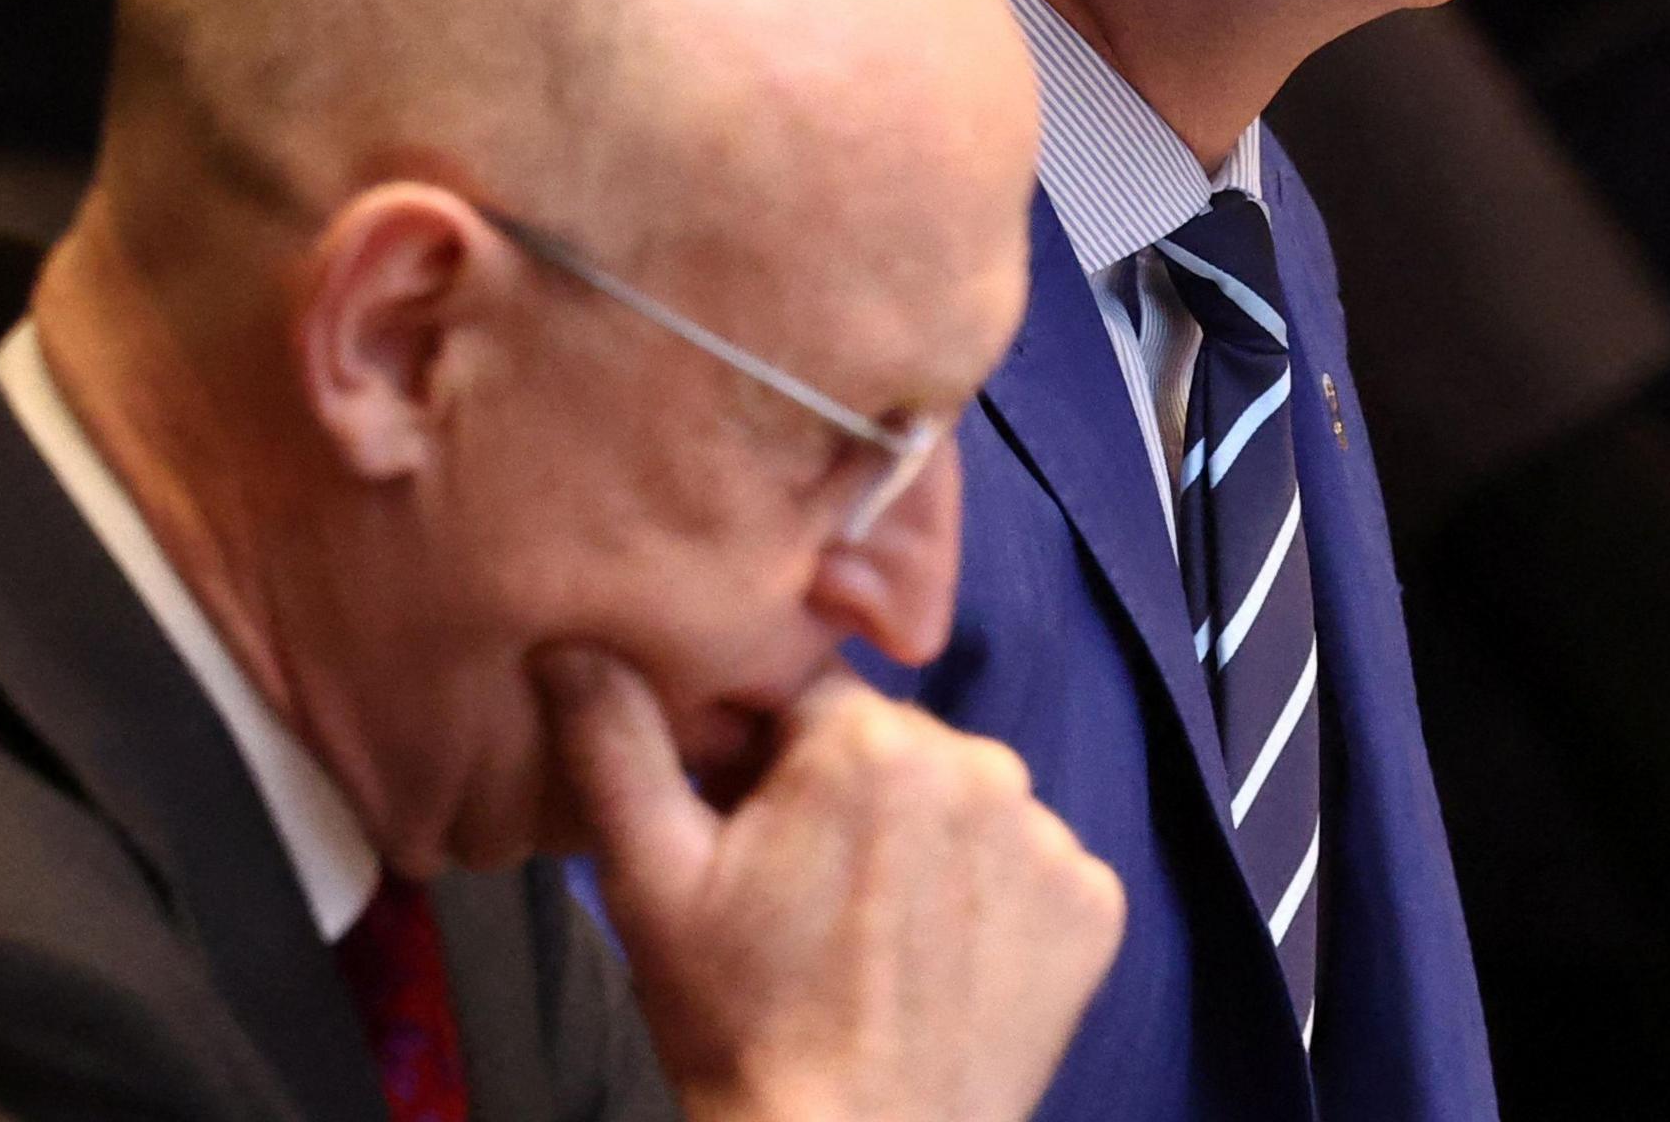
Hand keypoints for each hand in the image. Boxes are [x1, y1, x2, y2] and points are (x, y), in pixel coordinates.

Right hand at [541, 647, 1122, 1121]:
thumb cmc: (743, 1025)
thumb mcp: (650, 881)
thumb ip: (615, 742)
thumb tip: (574, 644)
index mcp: (868, 736)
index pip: (806, 695)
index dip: (765, 758)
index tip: (747, 828)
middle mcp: (979, 762)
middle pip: (891, 745)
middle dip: (846, 797)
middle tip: (802, 894)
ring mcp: (1049, 835)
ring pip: (963, 801)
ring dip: (923, 842)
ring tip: (871, 935)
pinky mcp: (1095, 902)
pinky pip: (1030, 865)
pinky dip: (992, 899)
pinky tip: (941, 960)